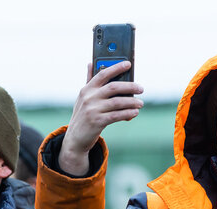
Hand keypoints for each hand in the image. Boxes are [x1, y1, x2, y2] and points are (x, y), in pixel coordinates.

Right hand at [59, 60, 142, 175]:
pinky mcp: (97, 122)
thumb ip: (89, 81)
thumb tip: (91, 63)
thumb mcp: (82, 98)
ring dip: (132, 102)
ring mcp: (93, 110)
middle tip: (141, 88)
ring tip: (141, 103)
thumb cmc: (82, 115)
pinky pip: (116, 115)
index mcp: (86, 89)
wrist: (75, 138)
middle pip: (113, 87)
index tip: (128, 64)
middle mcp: (89, 98)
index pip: (103, 74)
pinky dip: (128, 113)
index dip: (116, 67)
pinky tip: (135, 113)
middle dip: (130, 86)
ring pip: (117, 102)